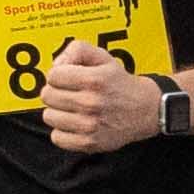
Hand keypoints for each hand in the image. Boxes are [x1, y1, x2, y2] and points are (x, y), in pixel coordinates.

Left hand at [32, 33, 161, 153]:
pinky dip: (62, 131)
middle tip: (68, 93)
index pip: (52, 76)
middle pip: (47, 96)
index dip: (57, 75)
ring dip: (57, 111)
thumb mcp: (103, 57)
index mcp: (93, 80)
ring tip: (71, 108)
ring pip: (49, 117)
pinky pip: (57, 137)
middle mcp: (91, 103)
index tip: (66, 78)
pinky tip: (73, 124)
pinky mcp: (89, 143)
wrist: (146, 110)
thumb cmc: (120, 83)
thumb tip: (56, 65)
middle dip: (55, 92)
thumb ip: (77, 50)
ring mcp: (89, 125)